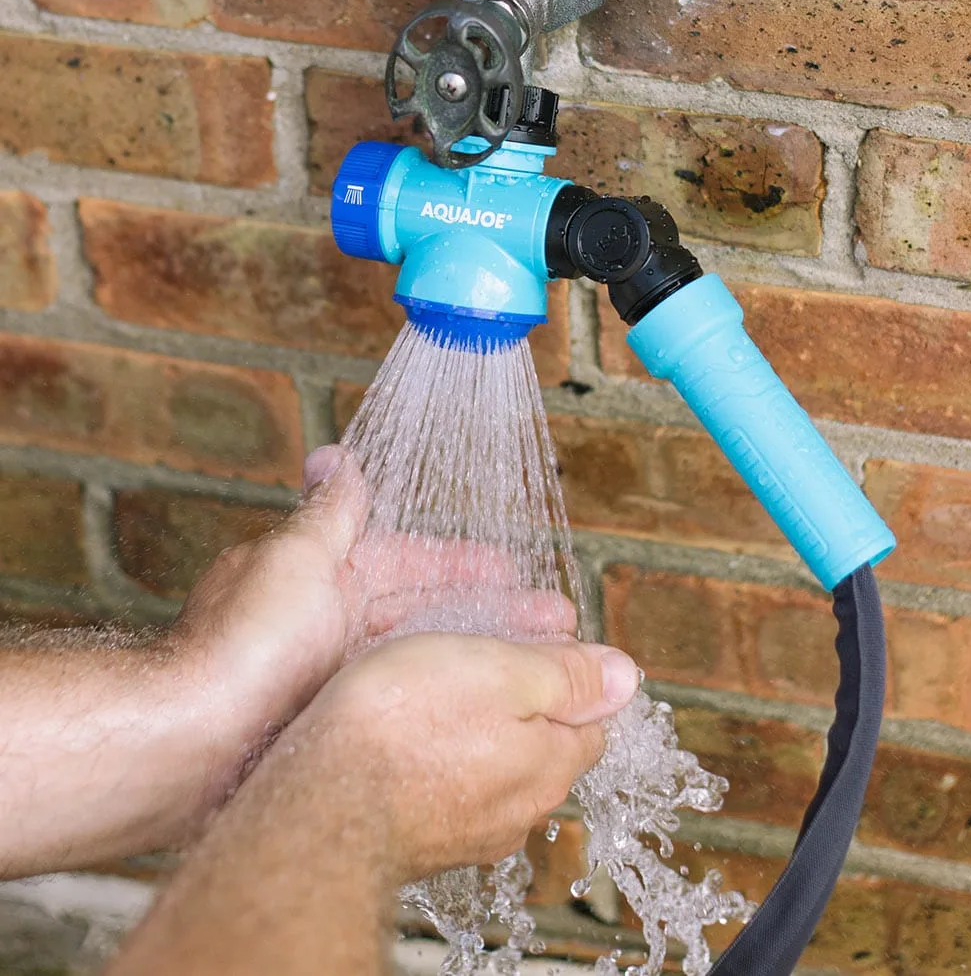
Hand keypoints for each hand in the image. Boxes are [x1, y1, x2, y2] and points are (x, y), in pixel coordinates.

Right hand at [102, 633, 639, 975]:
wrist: (319, 802)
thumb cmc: (404, 724)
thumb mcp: (501, 669)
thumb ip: (567, 674)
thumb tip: (625, 674)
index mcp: (551, 763)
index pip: (593, 718)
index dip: (570, 671)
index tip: (537, 639)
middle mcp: (519, 809)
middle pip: (544, 741)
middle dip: (523, 697)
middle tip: (481, 651)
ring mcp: (468, 831)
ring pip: (491, 763)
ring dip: (474, 724)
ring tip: (434, 681)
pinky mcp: (421, 838)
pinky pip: (445, 785)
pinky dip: (436, 753)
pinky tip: (405, 728)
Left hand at [165, 446, 576, 826]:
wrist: (189, 742)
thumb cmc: (240, 647)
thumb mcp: (297, 557)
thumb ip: (328, 511)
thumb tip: (333, 454)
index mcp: (322, 575)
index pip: (411, 560)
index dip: (466, 565)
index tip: (518, 571)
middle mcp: (327, 624)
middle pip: (425, 613)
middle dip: (489, 616)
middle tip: (555, 626)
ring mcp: (329, 678)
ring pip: (420, 661)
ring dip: (476, 660)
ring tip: (539, 671)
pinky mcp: (329, 727)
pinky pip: (402, 705)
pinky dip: (442, 701)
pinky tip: (478, 713)